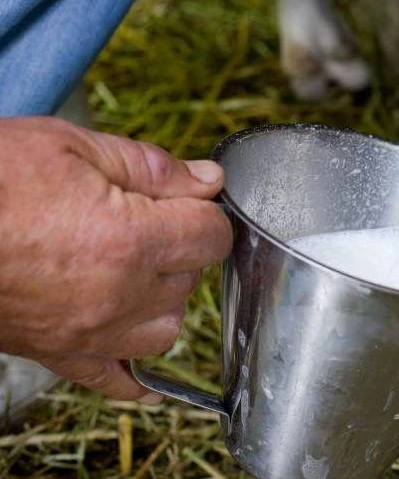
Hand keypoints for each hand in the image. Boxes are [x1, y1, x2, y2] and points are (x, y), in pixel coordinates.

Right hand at [0, 118, 231, 401]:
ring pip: (165, 329)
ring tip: (134, 269)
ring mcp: (88, 332)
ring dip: (163, 299)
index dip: (204, 212)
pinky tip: (150, 374)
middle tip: (147, 220)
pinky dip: (136, 377)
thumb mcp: (71, 146)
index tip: (186, 200)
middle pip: (190, 278)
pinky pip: (114, 381)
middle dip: (180, 247)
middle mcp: (118, 295)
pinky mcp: (57, 353)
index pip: (212, 236)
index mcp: (130, 239)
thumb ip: (151, 167)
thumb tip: (208, 180)